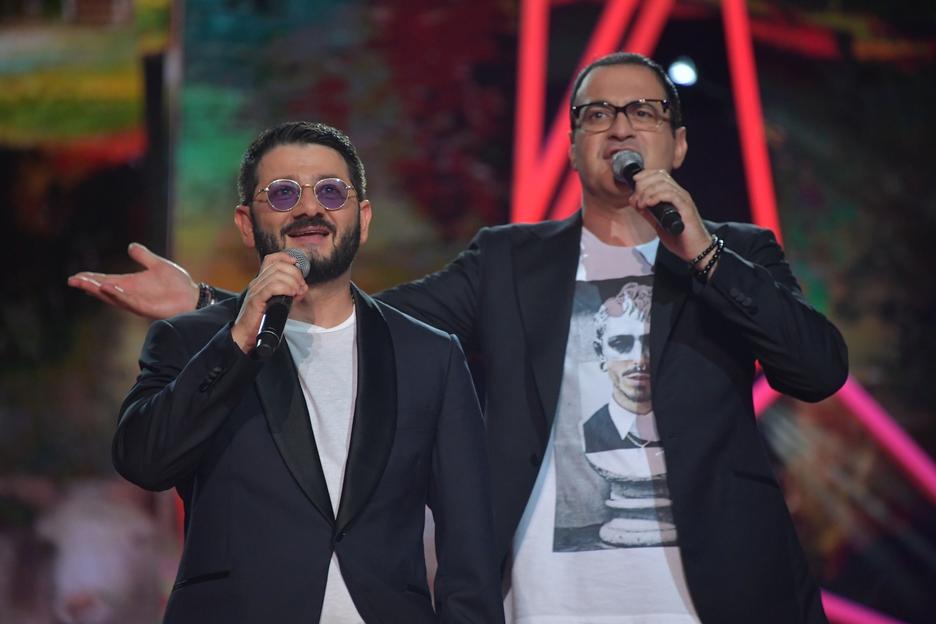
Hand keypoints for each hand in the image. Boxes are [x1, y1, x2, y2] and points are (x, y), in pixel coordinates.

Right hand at [67, 243, 198, 319]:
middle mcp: (130, 294)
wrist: (193, 296)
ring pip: (113, 297)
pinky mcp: (146, 308)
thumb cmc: (177, 284)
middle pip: (105, 290)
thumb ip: (144, 256)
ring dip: (100, 290)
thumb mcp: (158, 264)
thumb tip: (131, 246)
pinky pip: (129, 302)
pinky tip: (108, 288)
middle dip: (89, 285)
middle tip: (72, 280)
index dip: (92, 278)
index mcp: (131, 284)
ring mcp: (137, 302)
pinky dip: (118, 295)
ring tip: (86, 283)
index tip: (76, 276)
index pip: (106, 280)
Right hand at [231, 251, 308, 353]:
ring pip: (277, 275)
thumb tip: (303, 287)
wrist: (247, 333)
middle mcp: (257, 282)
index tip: (297, 265)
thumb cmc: (263, 319)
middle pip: (279, 266)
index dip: (286, 258)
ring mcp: (256, 290)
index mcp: (261, 280)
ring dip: (293, 282)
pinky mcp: (256, 299)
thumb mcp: (279, 301)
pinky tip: (291, 295)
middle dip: (295, 274)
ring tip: (297, 292)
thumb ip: (289, 292)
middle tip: (301, 287)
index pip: (271, 259)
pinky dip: (285, 288)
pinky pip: (272, 287)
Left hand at [628, 169, 713, 264]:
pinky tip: (648, 204)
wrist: (695, 251)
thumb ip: (648, 213)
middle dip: (643, 184)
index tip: (634, 180)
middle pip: (660, 176)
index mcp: (674, 196)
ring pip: (663, 184)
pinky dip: (656, 196)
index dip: (645, 175)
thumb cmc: (680, 239)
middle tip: (636, 198)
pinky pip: (670, 195)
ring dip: (647, 192)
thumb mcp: (658, 224)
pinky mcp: (686, 208)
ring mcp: (684, 200)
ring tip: (640, 204)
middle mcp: (680, 194)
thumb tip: (636, 203)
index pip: (660, 175)